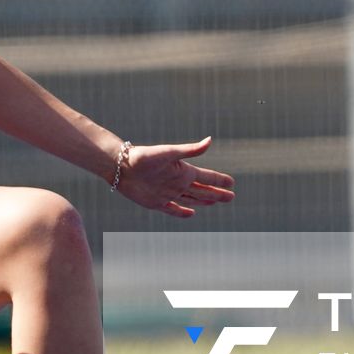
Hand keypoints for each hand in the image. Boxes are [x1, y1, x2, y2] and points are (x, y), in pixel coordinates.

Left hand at [114, 136, 234, 218]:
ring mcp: (168, 193)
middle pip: (203, 190)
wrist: (121, 166)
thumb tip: (210, 140)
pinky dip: (183, 212)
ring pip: (191, 199)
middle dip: (217, 193)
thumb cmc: (145, 156)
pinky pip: (173, 209)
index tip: (232, 182)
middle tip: (231, 196)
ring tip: (215, 201)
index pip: (207, 177)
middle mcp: (178, 182)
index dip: (219, 180)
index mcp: (184, 171)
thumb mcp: (170, 153)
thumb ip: (190, 150)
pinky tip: (192, 213)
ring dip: (204, 201)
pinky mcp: (156, 202)